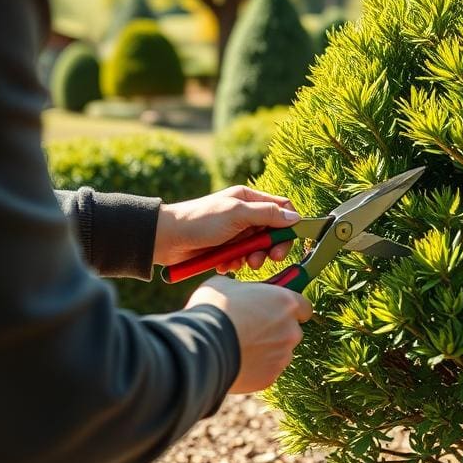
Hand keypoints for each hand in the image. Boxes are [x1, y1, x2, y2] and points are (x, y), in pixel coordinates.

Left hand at [154, 186, 299, 272]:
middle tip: (270, 259)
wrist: (167, 239)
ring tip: (240, 262)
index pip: (281, 209)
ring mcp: (235, 232)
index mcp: (248, 199)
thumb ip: (267, 214)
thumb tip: (295, 218)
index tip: (287, 241)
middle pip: (273, 232)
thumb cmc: (200, 220)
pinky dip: (236, 263)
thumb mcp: (237, 214)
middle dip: (271, 247)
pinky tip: (224, 264)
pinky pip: (241, 259)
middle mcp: (245, 214)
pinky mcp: (225, 249)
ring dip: (252, 258)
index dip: (289, 225)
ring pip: (258, 248)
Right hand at [187, 276, 312, 393]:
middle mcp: (291, 331)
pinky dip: (256, 367)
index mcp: (286, 303)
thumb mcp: (227, 286)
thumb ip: (243, 289)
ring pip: (280, 353)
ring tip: (240, 346)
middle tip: (251, 328)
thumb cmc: (215, 309)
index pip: (304, 307)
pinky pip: (266, 371)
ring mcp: (282, 356)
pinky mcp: (269, 377)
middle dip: (276, 331)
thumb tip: (239, 292)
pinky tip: (237, 361)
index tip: (276, 310)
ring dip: (266, 350)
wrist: (204, 345)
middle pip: (291, 331)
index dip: (290, 309)